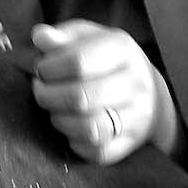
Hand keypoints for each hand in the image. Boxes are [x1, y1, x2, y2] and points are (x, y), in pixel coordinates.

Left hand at [27, 19, 165, 162]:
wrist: (147, 91)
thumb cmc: (104, 59)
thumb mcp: (85, 38)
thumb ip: (60, 36)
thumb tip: (40, 36)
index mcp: (122, 50)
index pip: (77, 62)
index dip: (48, 68)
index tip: (41, 70)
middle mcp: (135, 84)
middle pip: (79, 98)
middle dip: (47, 95)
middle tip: (41, 90)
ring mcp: (137, 116)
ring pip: (88, 128)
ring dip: (59, 120)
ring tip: (55, 108)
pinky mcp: (131, 144)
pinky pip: (96, 151)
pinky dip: (75, 141)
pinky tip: (71, 126)